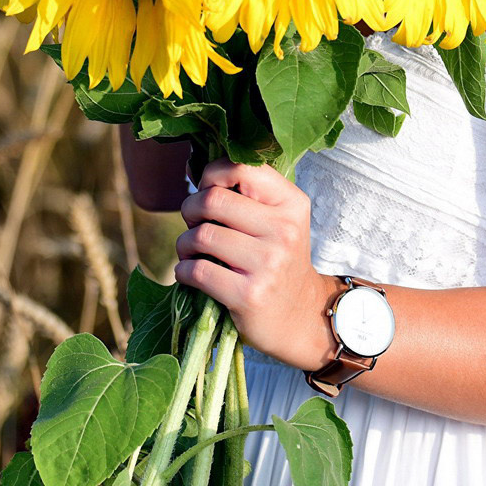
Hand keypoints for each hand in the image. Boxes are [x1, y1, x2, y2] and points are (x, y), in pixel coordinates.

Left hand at [174, 160, 339, 370]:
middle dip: (190, 209)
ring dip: (184, 244)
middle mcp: (284, 230)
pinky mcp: (248, 295)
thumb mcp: (279, 221)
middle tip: (194, 223)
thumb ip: (246, 194)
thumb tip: (192, 167)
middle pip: (212, 200)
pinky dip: (184, 271)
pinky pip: (196, 270)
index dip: (212, 174)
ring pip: (200, 236)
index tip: (207, 191)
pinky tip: (191, 274)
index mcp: (291, 204)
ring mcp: (268, 264)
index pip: (241, 167)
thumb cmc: (278, 262)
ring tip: (191, 252)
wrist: (301, 318)